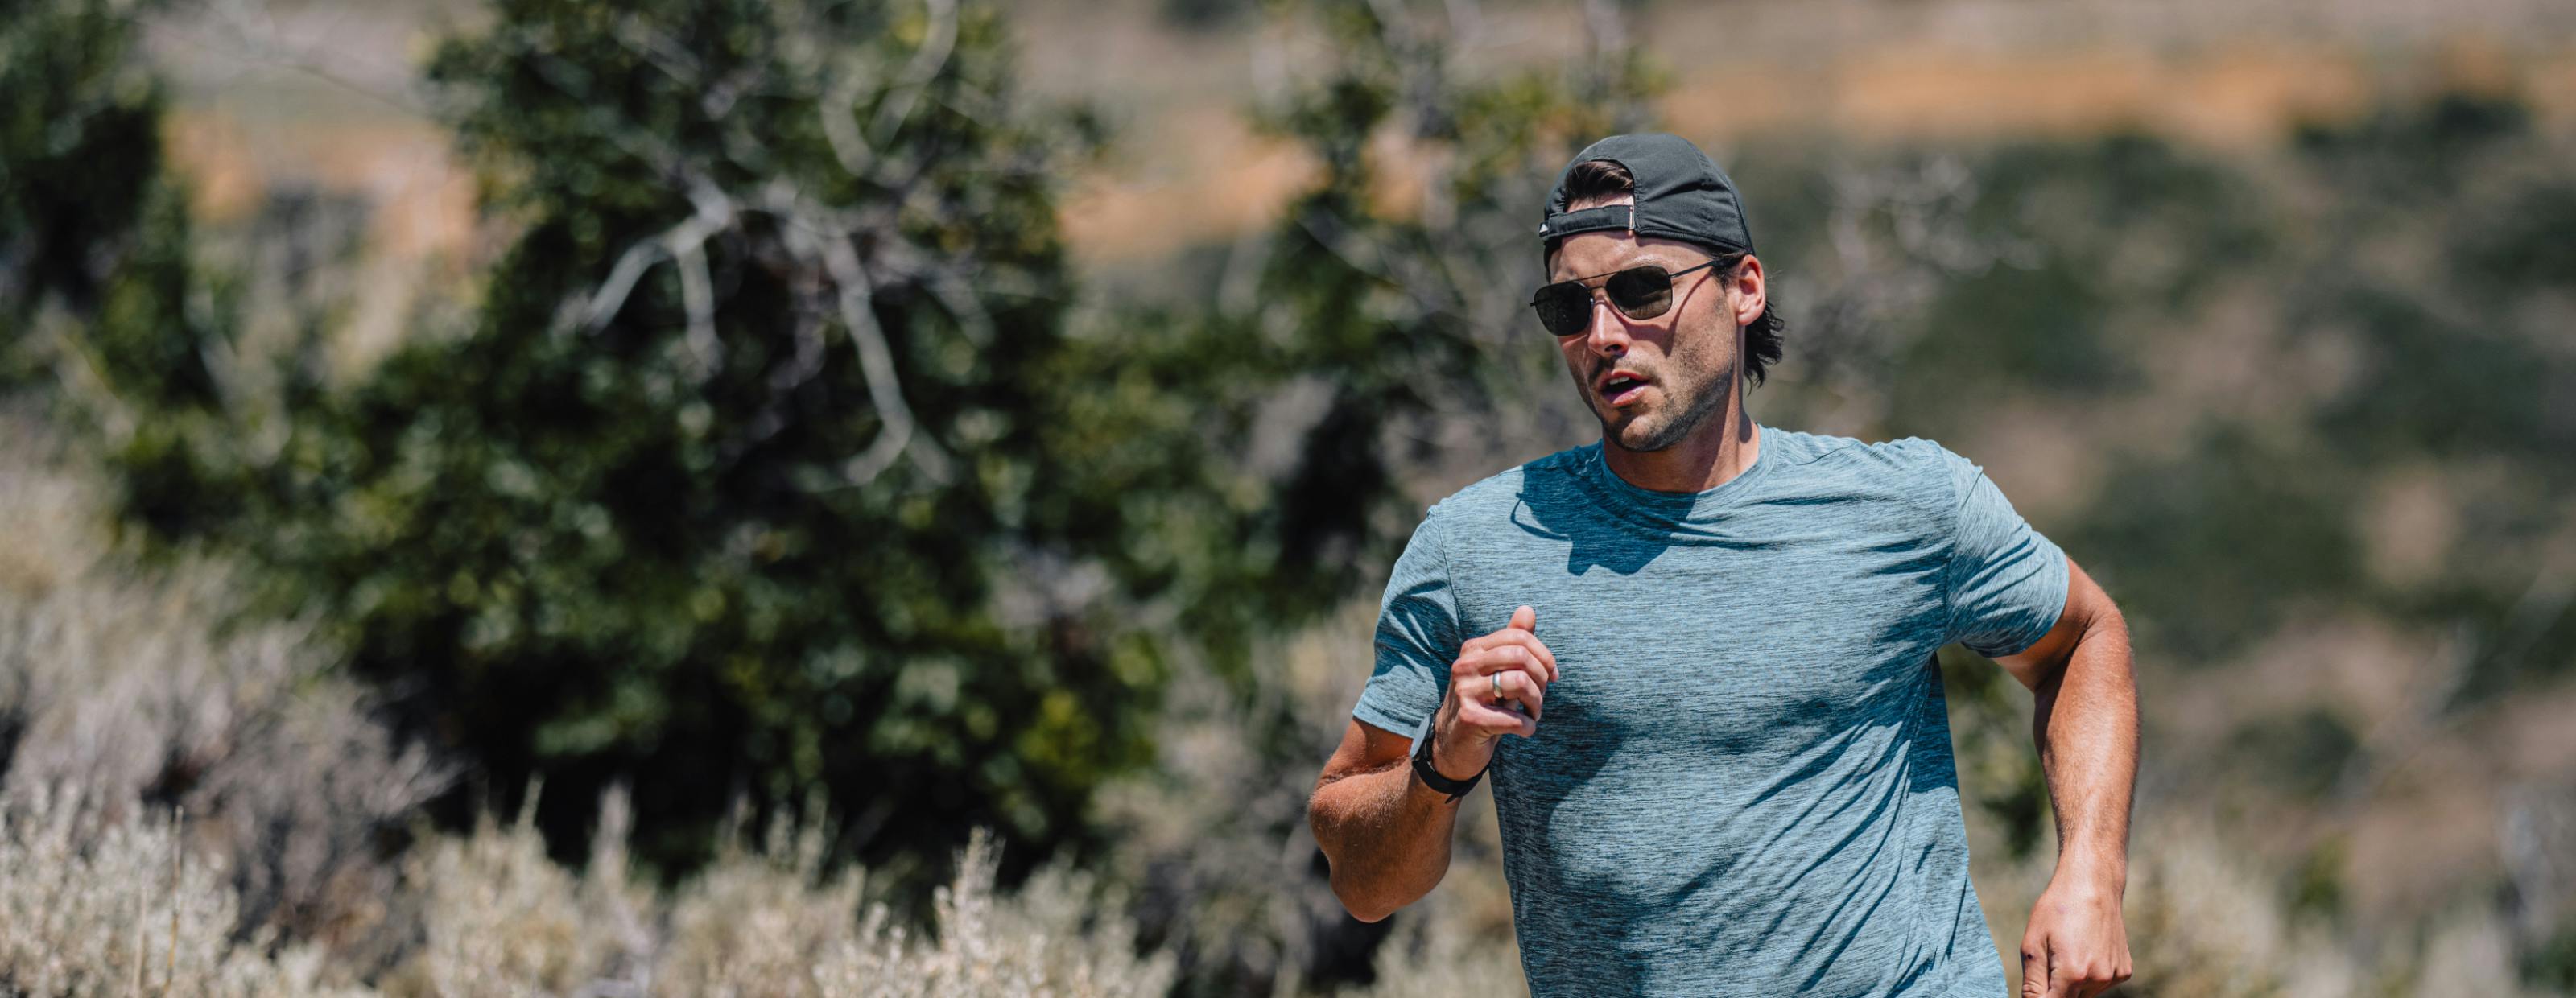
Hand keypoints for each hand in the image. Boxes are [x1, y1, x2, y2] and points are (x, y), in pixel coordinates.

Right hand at [1429, 606, 1556, 780]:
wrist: (1454, 742)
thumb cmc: (1483, 701)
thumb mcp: (1497, 670)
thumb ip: (1513, 641)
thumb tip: (1528, 610)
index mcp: (1473, 649)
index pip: (1519, 637)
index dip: (1544, 655)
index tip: (1553, 676)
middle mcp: (1464, 665)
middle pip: (1521, 656)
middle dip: (1542, 679)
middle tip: (1541, 696)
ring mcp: (1464, 691)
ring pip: (1520, 684)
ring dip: (1537, 703)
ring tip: (1534, 713)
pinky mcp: (1470, 718)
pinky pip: (1514, 719)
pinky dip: (1528, 726)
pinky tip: (1525, 730)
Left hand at [2019, 875, 2131, 996]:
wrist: (2094, 883)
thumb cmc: (2057, 910)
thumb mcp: (2033, 945)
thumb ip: (2032, 984)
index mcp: (2074, 973)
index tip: (2039, 981)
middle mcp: (2099, 979)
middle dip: (2055, 990)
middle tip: (2050, 960)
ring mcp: (2114, 975)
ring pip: (2084, 995)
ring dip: (2072, 983)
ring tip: (2067, 950)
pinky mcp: (2124, 971)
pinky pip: (2100, 983)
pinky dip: (2089, 975)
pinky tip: (2085, 949)